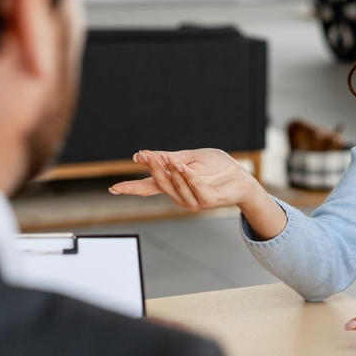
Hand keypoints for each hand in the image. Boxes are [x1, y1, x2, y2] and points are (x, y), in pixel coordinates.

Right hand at [109, 149, 286, 239]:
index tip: (113, 189)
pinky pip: (194, 189)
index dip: (131, 188)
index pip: (148, 188)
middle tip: (145, 155)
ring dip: (170, 172)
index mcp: (174, 185)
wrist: (241, 176)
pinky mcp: (207, 201)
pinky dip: (188, 178)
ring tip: (167, 158)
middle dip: (152, 170)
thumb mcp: (189, 157)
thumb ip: (168, 157)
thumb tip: (143, 155)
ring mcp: (193, 201)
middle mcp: (180, 196)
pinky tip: (182, 167)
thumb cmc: (216, 167)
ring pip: (175, 187)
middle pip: (159, 185)